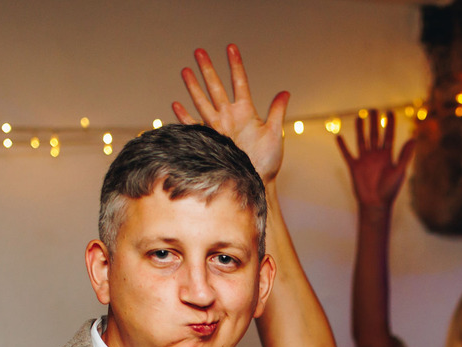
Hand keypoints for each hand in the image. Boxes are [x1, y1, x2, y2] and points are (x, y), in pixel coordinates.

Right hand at [172, 44, 288, 183]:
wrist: (256, 182)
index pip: (239, 82)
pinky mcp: (210, 141)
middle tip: (199, 51)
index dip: (235, 65)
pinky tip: (176, 105)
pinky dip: (185, 117)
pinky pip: (194, 126)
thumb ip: (276, 112)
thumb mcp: (274, 133)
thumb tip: (285, 92)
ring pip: (203, 102)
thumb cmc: (268, 161)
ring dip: (193, 87)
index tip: (230, 48)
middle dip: (208, 69)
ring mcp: (218, 128)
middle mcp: (229, 116)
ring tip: (185, 70)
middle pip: (216, 87)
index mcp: (246, 111)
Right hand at [338, 109, 413, 213]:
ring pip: (361, 140)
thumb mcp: (399, 171)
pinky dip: (343, 146)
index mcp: (387, 155)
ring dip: (360, 129)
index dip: (390, 123)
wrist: (375, 204)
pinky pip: (347, 154)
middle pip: (375, 134)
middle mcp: (376, 155)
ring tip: (360, 116)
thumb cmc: (390, 190)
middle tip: (374, 109)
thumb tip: (413, 138)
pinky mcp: (354, 167)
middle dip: (374, 122)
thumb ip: (405, 155)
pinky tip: (338, 137)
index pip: (389, 135)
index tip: (390, 111)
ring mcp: (365, 160)